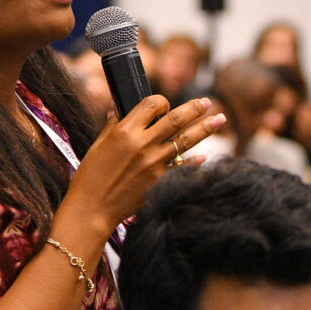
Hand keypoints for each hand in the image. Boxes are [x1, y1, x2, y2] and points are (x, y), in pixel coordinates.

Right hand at [63, 96, 224, 234]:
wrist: (92, 208)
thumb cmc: (90, 176)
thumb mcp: (98, 145)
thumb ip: (113, 124)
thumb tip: (118, 107)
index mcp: (125, 131)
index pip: (152, 104)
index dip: (161, 101)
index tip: (165, 104)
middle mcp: (143, 144)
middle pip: (176, 119)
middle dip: (195, 108)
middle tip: (207, 102)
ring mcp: (154, 164)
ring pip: (186, 141)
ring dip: (205, 128)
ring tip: (220, 119)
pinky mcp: (159, 181)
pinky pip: (183, 168)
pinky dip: (196, 162)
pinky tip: (206, 156)